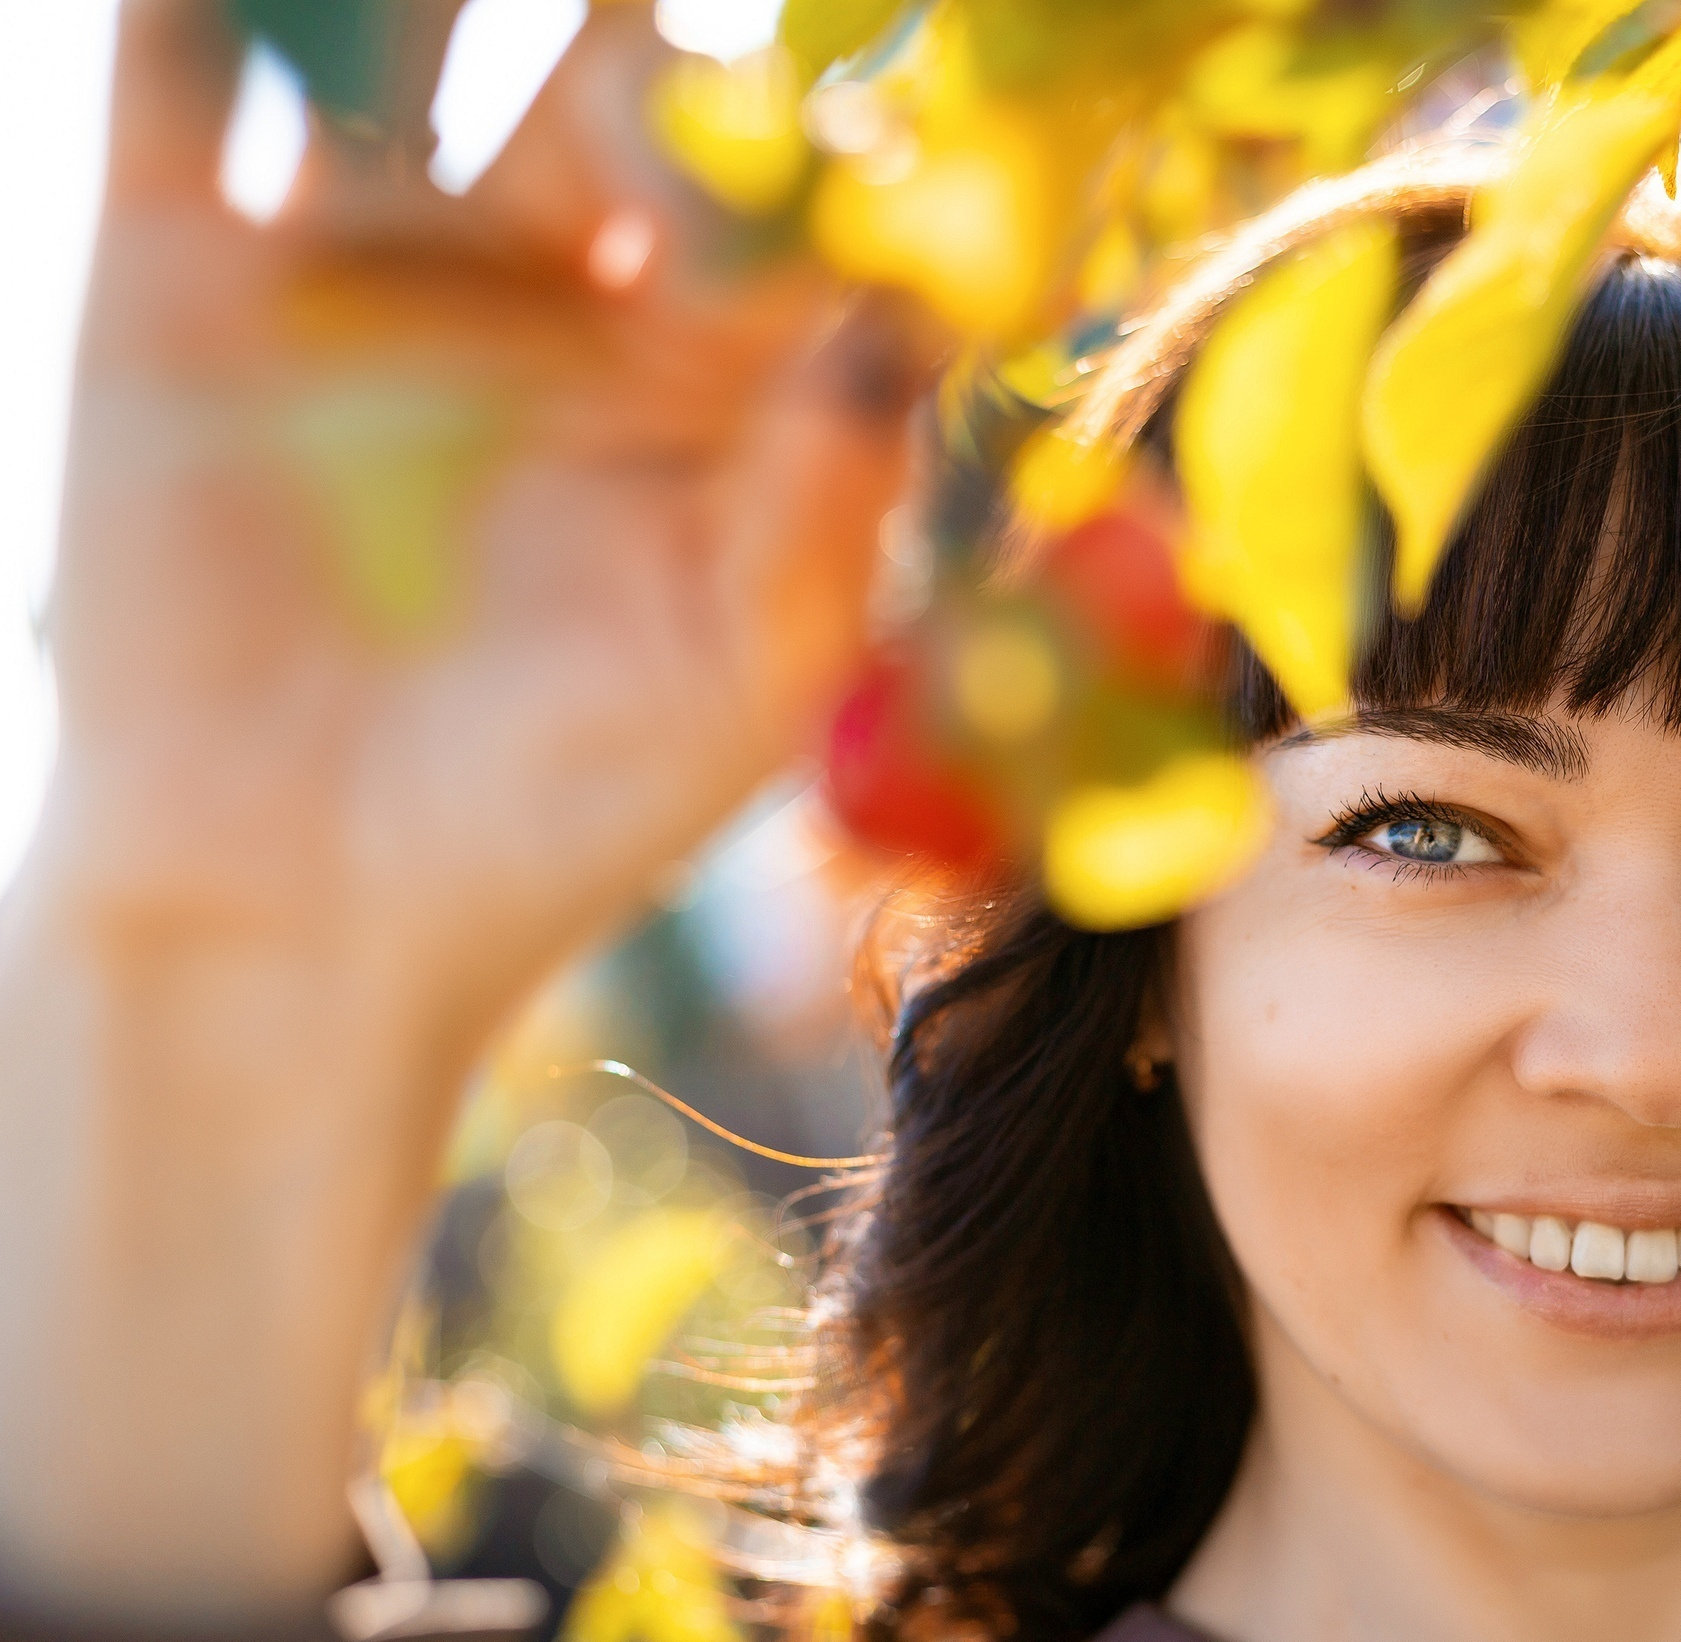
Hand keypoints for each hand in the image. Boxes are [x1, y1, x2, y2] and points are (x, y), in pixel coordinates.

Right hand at [51, 0, 930, 1026]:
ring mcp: (377, 271)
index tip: (775, 190)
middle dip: (637, 59)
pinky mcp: (180, 272)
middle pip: (617, 88)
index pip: (783, 199)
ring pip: (419, 46)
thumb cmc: (559, 816)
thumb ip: (831, 502)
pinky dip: (194, 3)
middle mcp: (563, 293)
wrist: (294, 908)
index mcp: (715, 378)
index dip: (796, 160)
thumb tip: (898, 310)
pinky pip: (182, 82)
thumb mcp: (743, 685)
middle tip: (632, 71)